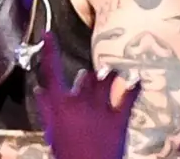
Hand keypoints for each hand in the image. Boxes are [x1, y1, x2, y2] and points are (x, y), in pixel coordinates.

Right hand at [34, 33, 141, 158]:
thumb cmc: (67, 156)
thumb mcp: (52, 134)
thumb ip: (46, 111)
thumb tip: (39, 92)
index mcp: (59, 105)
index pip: (51, 71)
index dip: (49, 50)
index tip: (48, 33)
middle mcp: (80, 101)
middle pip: (85, 77)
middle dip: (87, 79)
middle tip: (88, 79)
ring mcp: (100, 108)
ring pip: (105, 80)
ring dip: (109, 76)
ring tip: (113, 73)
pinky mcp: (119, 118)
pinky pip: (129, 96)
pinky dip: (135, 87)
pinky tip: (139, 81)